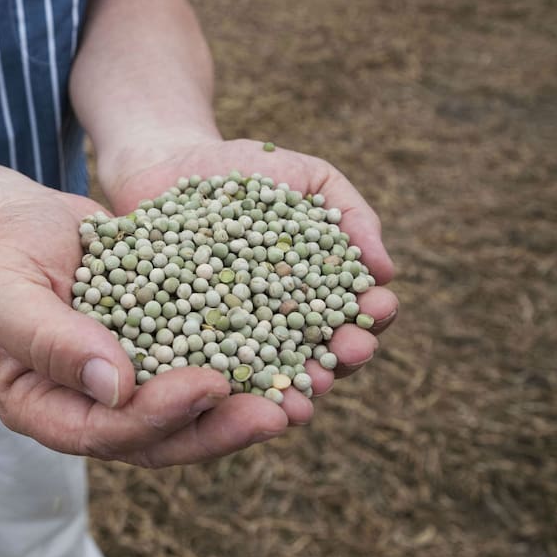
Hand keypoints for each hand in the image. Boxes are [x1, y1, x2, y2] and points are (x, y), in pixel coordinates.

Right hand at [0, 185, 291, 467]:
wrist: (19, 222)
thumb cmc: (1, 254)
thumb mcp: (8, 290)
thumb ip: (50, 339)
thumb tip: (116, 388)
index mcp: (41, 408)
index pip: (102, 434)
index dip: (158, 417)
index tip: (208, 386)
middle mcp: (87, 411)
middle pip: (158, 440)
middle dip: (219, 429)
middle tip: (278, 413)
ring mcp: (125, 388)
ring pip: (189, 416)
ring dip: (244, 408)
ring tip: (300, 396)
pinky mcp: (157, 355)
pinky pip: (202, 368)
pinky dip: (245, 364)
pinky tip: (291, 352)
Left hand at [98, 137, 398, 405]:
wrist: (168, 163)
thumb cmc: (246, 171)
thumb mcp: (307, 177)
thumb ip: (351, 214)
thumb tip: (387, 270)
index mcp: (314, 294)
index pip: (353, 313)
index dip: (371, 316)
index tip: (379, 309)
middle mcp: (277, 326)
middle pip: (318, 353)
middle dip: (341, 358)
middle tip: (351, 352)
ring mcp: (231, 338)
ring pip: (267, 373)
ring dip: (290, 389)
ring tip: (306, 394)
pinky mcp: (184, 342)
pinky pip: (205, 368)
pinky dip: (221, 382)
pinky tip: (233, 390)